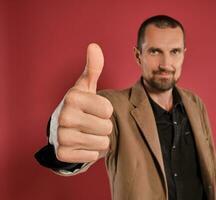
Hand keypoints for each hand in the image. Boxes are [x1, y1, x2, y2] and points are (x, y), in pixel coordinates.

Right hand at [56, 43, 112, 162]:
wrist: (62, 128)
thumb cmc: (80, 105)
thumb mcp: (86, 86)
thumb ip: (93, 68)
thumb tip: (94, 46)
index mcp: (72, 97)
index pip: (108, 109)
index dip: (106, 110)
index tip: (94, 109)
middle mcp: (64, 115)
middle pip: (107, 127)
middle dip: (103, 126)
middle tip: (90, 122)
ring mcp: (61, 136)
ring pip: (102, 143)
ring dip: (98, 139)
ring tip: (86, 132)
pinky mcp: (63, 153)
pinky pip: (92, 156)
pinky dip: (90, 152)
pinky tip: (81, 143)